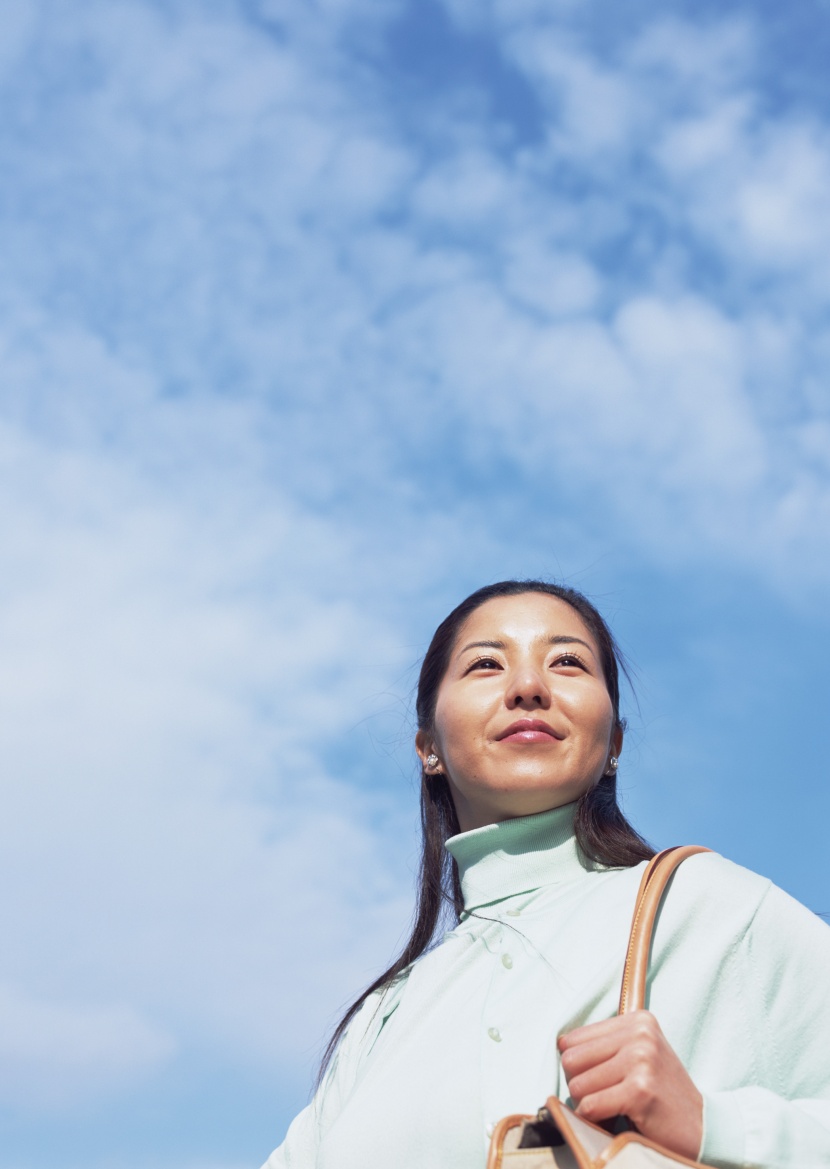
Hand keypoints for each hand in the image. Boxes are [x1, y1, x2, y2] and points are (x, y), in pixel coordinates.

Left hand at [557, 1011, 702, 1161]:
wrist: (703, 1126)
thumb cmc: (663, 1093)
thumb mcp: (640, 1054)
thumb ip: (606, 1044)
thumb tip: (560, 1045)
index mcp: (638, 1020)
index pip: (573, 1038)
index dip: (578, 1066)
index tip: (599, 1079)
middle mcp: (640, 1034)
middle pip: (571, 1060)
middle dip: (580, 1085)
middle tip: (604, 1097)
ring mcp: (642, 1060)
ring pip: (578, 1084)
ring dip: (589, 1105)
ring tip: (614, 1107)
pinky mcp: (640, 1090)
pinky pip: (591, 1105)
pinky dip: (594, 1119)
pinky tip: (613, 1119)